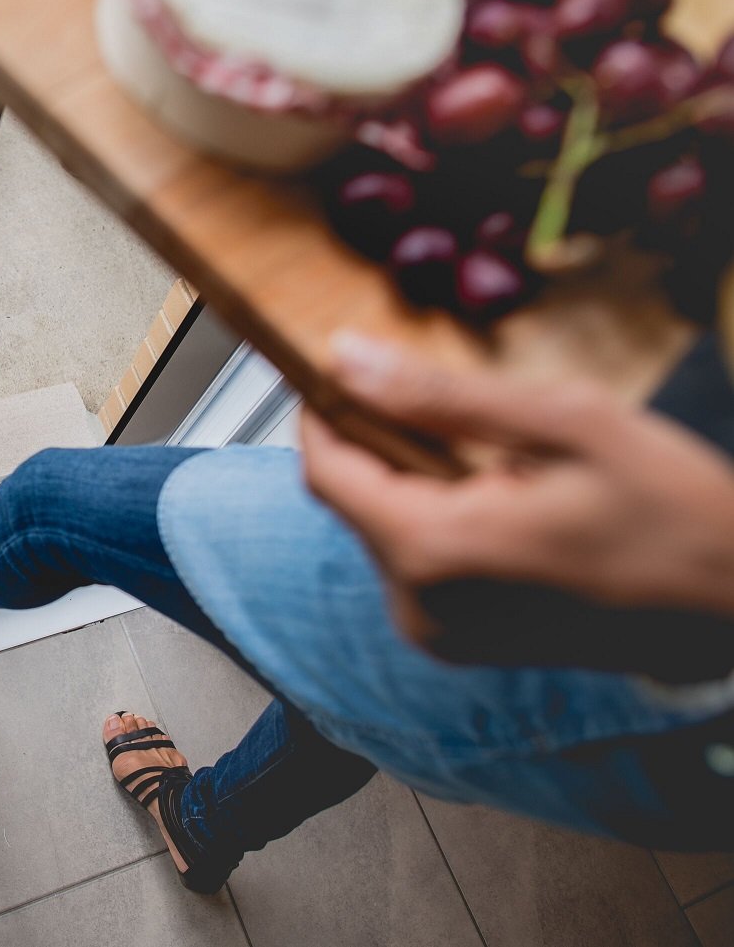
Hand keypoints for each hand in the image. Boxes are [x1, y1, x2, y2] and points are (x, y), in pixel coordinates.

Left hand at [301, 332, 733, 672]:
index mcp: (433, 549)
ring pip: (385, 527)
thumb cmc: (675, 515)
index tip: (338, 367)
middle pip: (354, 499)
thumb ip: (441, 394)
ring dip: (416, 480)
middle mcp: (417, 604)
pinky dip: (439, 518)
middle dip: (383, 442)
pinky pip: (417, 561)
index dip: (323, 412)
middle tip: (451, 403)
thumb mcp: (565, 422)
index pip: (325, 470)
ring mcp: (435, 632)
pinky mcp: (456, 641)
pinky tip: (505, 499)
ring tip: (501, 457)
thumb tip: (345, 357)